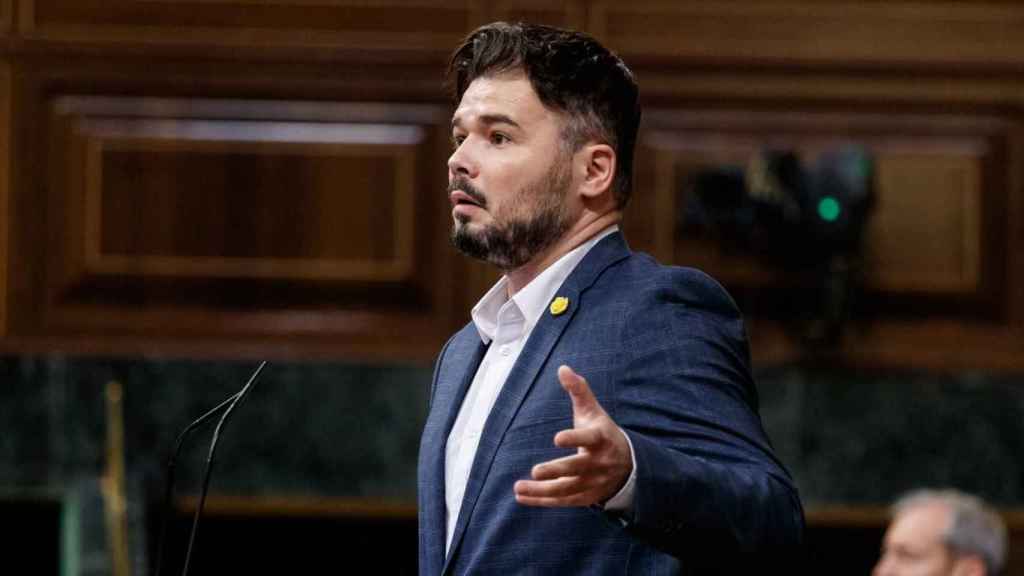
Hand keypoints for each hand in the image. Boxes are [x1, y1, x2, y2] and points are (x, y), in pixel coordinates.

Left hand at [513, 365, 632, 506]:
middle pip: (576, 469)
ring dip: (541, 491)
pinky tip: (522, 497)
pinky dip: (541, 500)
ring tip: (518, 488)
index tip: (557, 438)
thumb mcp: (594, 411)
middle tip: (535, 471)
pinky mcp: (584, 497)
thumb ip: (579, 390)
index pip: (588, 439)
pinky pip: (562, 501)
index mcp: (600, 439)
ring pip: (566, 490)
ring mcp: (591, 483)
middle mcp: (597, 463)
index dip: (574, 439)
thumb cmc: (602, 434)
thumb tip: (563, 368)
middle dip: (556, 471)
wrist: (627, 467)